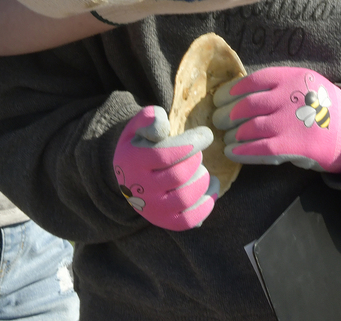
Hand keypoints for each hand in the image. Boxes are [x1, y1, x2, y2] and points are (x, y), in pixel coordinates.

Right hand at [112, 106, 217, 230]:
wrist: (129, 176)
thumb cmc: (140, 145)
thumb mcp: (138, 126)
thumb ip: (149, 118)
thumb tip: (162, 129)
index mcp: (132, 162)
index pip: (165, 154)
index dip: (191, 143)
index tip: (206, 135)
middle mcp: (140, 188)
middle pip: (179, 176)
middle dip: (196, 160)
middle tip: (198, 153)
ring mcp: (152, 208)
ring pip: (185, 198)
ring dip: (202, 180)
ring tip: (203, 170)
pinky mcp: (165, 221)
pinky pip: (189, 220)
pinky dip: (206, 204)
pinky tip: (211, 187)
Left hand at [212, 66, 340, 175]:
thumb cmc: (320, 107)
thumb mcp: (304, 84)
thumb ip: (278, 86)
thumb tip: (237, 96)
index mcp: (292, 78)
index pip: (253, 80)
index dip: (232, 90)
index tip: (220, 98)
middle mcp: (290, 97)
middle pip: (247, 105)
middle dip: (227, 114)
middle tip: (217, 120)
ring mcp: (291, 122)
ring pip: (250, 128)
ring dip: (233, 134)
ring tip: (226, 137)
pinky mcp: (294, 145)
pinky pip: (260, 148)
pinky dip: (242, 151)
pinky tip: (232, 153)